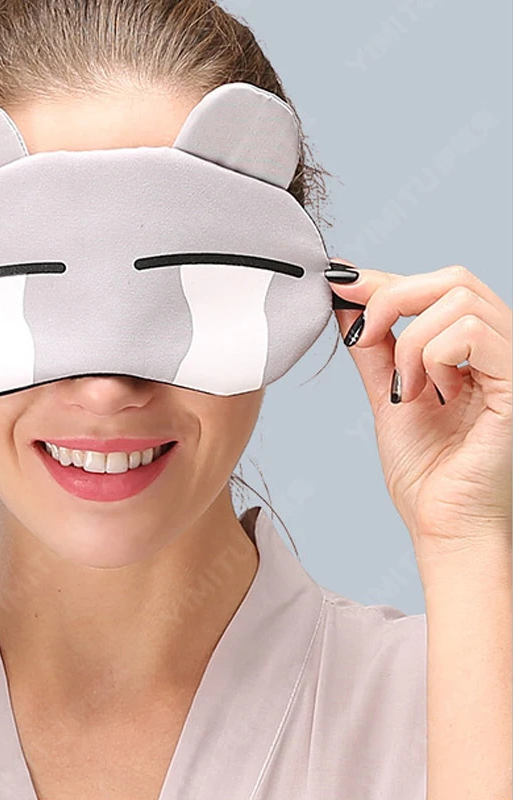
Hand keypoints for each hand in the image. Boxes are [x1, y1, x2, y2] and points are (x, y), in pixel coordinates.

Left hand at [327, 261, 511, 559]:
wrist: (444, 525)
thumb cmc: (427, 472)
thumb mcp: (388, 394)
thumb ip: (375, 347)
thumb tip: (347, 301)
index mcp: (475, 350)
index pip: (438, 286)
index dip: (384, 279)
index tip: (339, 285)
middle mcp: (502, 349)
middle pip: (453, 278)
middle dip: (392, 298)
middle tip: (366, 338)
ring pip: (458, 299)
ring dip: (410, 342)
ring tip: (406, 389)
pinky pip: (472, 332)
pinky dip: (431, 356)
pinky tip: (427, 394)